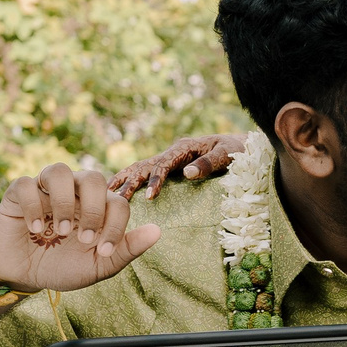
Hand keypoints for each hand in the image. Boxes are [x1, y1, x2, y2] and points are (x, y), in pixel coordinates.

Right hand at [0, 164, 160, 293]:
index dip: (116, 225)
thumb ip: (127, 249)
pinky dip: (33, 205)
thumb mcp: (98, 265)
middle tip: (84, 239)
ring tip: (60, 231)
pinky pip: (26, 184)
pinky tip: (34, 229)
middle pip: (93, 177)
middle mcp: (73, 192)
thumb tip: (157, 231)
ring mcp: (45, 190)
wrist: (24, 276)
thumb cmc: (63, 267)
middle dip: (93, 210)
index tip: (103, 251)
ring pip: (58, 170)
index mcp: (97, 207)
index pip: (117, 202)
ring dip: (63, 202)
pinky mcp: (18, 194)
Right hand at [107, 134, 249, 199]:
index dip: (156, 179)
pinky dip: (128, 181)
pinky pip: (144, 173)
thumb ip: (209, 163)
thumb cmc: (236, 150)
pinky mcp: (167, 168)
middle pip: (144, 165)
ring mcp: (168, 159)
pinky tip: (115, 194)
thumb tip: (187, 173)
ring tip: (107, 196)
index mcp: (184, 147)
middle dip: (130, 182)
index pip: (164, 163)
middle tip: (117, 200)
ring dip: (123, 180)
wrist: (240, 146)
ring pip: (139, 168)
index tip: (151, 197)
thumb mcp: (228, 154)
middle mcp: (172, 152)